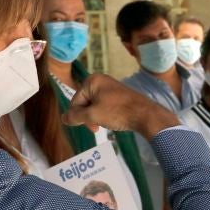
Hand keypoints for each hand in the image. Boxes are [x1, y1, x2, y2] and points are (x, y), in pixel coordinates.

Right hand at [61, 73, 177, 139]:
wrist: (145, 114)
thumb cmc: (117, 112)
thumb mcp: (93, 115)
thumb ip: (75, 116)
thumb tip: (64, 118)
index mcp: (92, 81)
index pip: (75, 101)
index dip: (79, 116)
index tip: (90, 126)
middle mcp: (101, 81)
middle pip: (85, 103)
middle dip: (88, 117)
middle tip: (96, 128)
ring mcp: (111, 88)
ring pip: (95, 106)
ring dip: (96, 117)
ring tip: (105, 125)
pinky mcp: (120, 96)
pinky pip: (105, 106)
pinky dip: (105, 115)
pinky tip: (112, 122)